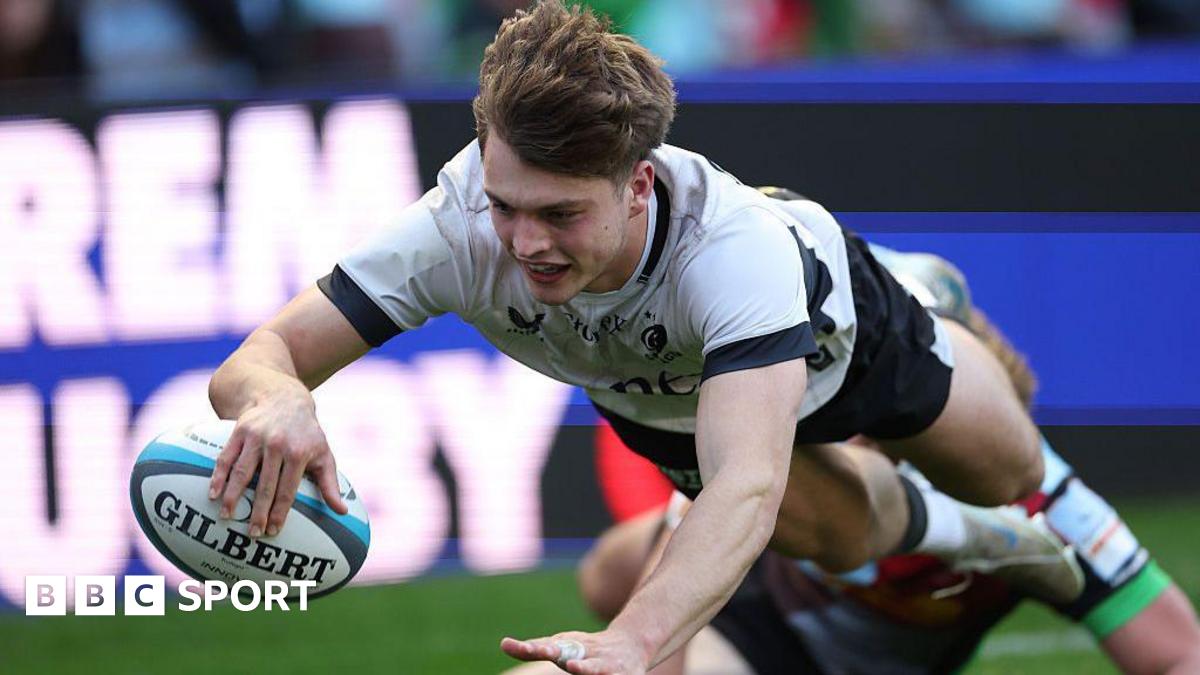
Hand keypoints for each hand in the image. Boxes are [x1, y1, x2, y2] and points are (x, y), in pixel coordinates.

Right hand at [207, 389, 347, 536]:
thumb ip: (330, 484)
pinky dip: (218, 476)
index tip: (273, 531)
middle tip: (252, 533)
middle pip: (265, 485)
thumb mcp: (323, 454)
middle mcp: (277, 445)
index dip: (279, 512)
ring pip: (242, 472)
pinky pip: (226, 457)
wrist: (284, 398)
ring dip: (233, 496)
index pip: (288, 490)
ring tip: (227, 516)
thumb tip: (342, 512)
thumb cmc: (307, 433)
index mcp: (299, 453)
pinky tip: (213, 494)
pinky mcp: (239, 432)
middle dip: (257, 511)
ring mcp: (256, 438)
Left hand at [500, 628, 647, 674]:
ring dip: (587, 669)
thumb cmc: (587, 648)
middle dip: (567, 659)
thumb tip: (504, 645)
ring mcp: (606, 665)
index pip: (549, 647)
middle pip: (575, 657)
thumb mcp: (561, 645)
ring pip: (597, 668)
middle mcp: (588, 654)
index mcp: (569, 647)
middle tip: (564, 662)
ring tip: (575, 668)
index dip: (537, 648)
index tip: (525, 648)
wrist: (632, 642)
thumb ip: (534, 648)